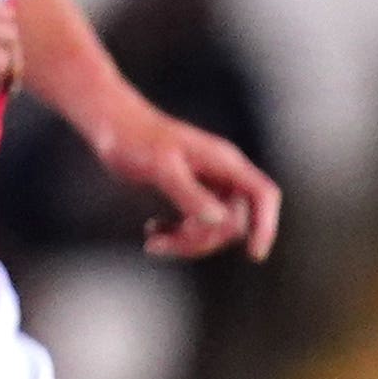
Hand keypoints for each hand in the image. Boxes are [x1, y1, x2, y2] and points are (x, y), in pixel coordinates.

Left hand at [97, 111, 283, 262]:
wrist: (111, 123)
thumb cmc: (135, 139)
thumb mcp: (162, 168)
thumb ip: (190, 194)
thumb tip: (219, 221)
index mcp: (224, 162)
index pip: (263, 195)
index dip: (266, 225)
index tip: (253, 255)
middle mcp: (222, 173)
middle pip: (234, 221)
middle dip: (203, 239)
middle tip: (165, 242)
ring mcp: (207, 184)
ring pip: (214, 227)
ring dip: (186, 242)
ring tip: (153, 241)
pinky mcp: (190, 192)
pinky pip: (196, 225)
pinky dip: (177, 235)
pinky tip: (152, 231)